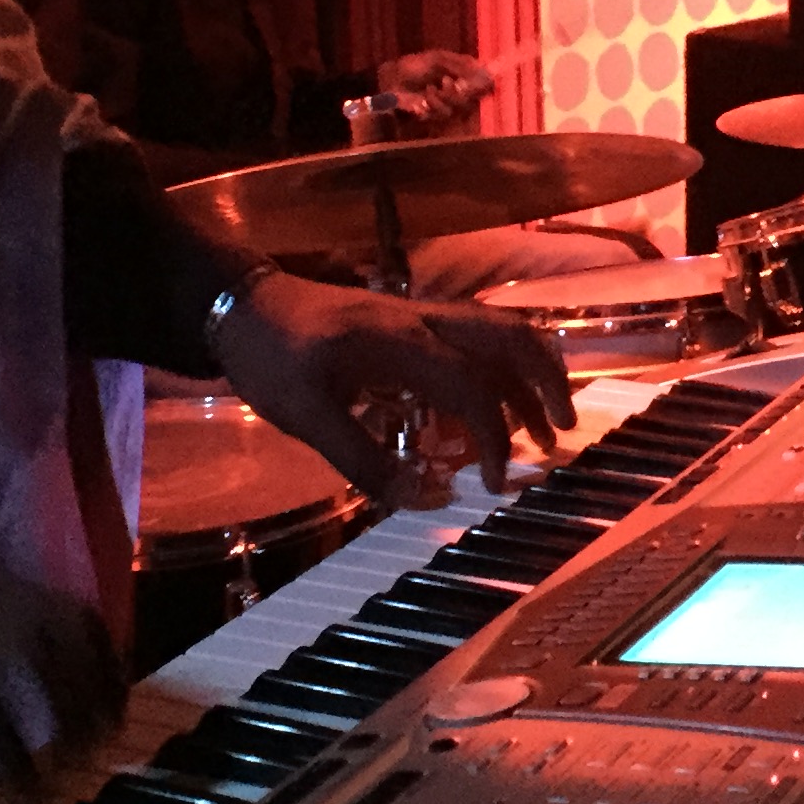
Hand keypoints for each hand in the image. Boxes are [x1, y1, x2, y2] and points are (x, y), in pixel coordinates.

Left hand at [213, 268, 571, 498]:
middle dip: (544, 387)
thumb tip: (426, 499)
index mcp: (402, 344)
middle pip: (509, 341)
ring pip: (500, 329)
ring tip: (548, 416)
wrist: (243, 304)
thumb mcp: (307, 418)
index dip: (494, 439)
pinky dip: (506, 358)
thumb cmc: (272, 360)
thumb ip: (366, 462)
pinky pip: (478, 330)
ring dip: (532, 369)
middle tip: (561, 434)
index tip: (494, 485)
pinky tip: (500, 392)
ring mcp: (421, 311)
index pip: (473, 388)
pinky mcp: (412, 315)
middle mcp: (424, 319)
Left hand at [377, 49, 493, 129]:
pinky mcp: (434, 117)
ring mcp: (446, 105)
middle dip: (459, 92)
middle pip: (473, 100)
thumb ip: (462, 65)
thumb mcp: (439, 59)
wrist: (391, 79)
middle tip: (445, 81)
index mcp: (462, 76)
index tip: (481, 83)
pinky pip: (442, 117)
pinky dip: (431, 108)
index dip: (485, 86)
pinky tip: (421, 102)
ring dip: (442, 99)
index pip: (484, 85)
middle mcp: (458, 92)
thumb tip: (486, 69)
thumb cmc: (414, 66)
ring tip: (428, 90)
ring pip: (457, 110)